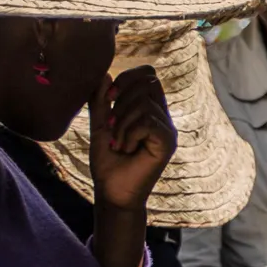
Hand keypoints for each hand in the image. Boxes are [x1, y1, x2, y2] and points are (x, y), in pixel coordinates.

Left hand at [88, 65, 176, 219]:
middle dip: (121, 101)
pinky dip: (129, 134)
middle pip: (148, 83)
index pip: (149, 75)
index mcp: (149, 109)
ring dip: (121, 124)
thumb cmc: (107, 162)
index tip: (110, 97)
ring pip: (143, 105)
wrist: (112, 192)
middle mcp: (162, 116)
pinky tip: (125, 149)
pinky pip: (147, 122)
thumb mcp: (100, 125)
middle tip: (111, 126)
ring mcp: (167, 129)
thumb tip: (106, 74)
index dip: (128, 77)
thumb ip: (101, 101)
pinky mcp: (167, 142)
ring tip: (117, 144)